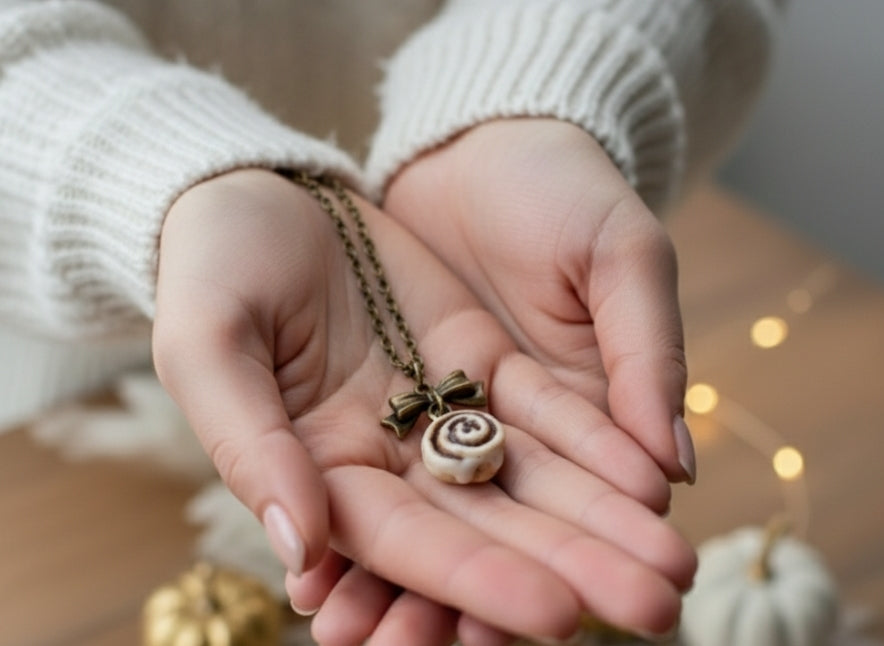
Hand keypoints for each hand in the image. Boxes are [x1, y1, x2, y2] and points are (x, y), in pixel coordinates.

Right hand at [154, 169, 692, 640]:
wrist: (253, 189)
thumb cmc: (208, 265)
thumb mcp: (207, 345)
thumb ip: (252, 446)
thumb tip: (301, 554)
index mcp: (318, 475)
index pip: (407, 544)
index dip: (478, 580)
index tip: (557, 615)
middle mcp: (387, 461)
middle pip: (489, 528)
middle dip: (572, 568)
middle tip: (659, 609)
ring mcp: (437, 411)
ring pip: (531, 479)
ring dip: (604, 521)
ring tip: (676, 563)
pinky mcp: (477, 360)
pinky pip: (544, 409)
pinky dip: (598, 443)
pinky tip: (655, 478)